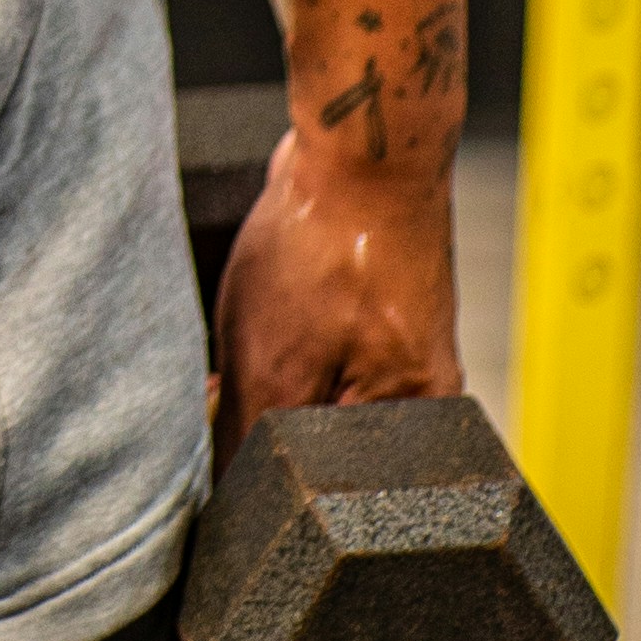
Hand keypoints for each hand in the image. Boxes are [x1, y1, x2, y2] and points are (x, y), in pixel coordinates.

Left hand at [210, 127, 461, 469]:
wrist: (360, 145)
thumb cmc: (333, 246)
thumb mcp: (275, 364)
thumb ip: (251, 437)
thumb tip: (224, 496)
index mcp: (418, 424)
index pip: (329, 489)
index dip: (261, 470)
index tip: (220, 439)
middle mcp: (420, 394)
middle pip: (317, 442)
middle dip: (259, 418)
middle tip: (235, 368)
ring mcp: (400, 348)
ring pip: (307, 392)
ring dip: (261, 373)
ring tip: (254, 324)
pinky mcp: (376, 310)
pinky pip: (313, 349)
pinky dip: (275, 338)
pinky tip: (256, 310)